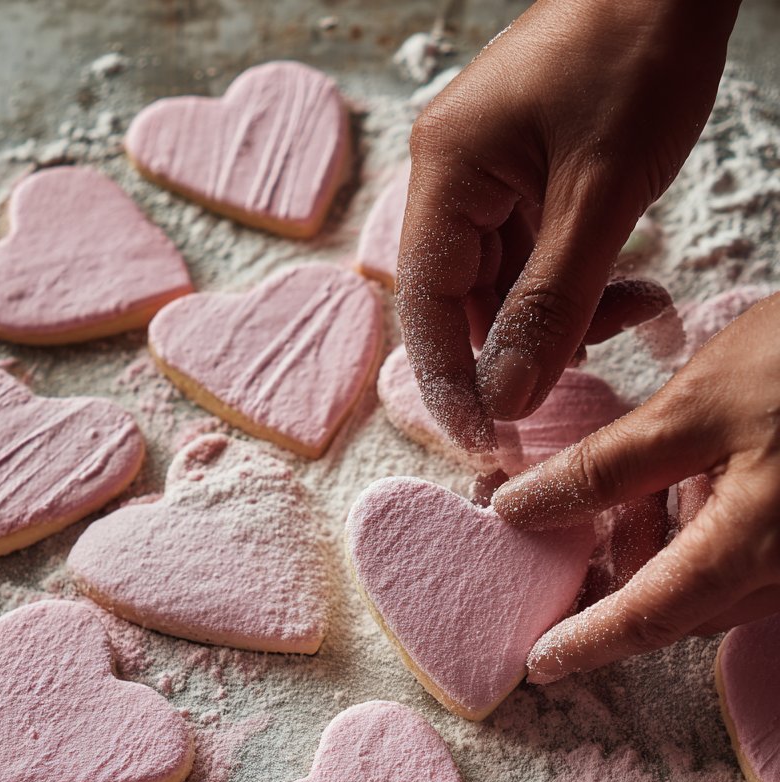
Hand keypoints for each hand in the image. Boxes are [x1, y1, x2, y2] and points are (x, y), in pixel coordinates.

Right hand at [397, 0, 739, 450]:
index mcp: (446, 173)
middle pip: (461, 302)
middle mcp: (452, 177)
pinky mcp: (526, 173)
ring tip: (624, 315)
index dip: (450, 384)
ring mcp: (488, 174)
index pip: (427, 308)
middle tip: (565, 397)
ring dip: (555, 318)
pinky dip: (570, 286)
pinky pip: (532, 255)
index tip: (486, 445)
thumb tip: (507, 398)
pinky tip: (619, 292)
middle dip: (514, 351)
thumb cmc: (637, 53)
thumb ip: (551, 304)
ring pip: (502, 284)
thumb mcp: (599, 195)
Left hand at [490, 293, 779, 681]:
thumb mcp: (695, 404)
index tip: (540, 662)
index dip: (589, 642)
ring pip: (713, 585)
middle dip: (613, 587)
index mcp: (754, 548)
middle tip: (552, 546)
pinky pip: (745, 558)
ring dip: (657, 559)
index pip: (653, 617)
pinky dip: (698, 538)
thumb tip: (520, 509)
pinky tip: (678, 488)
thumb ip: (605, 467)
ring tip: (612, 505)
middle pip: (680, 607)